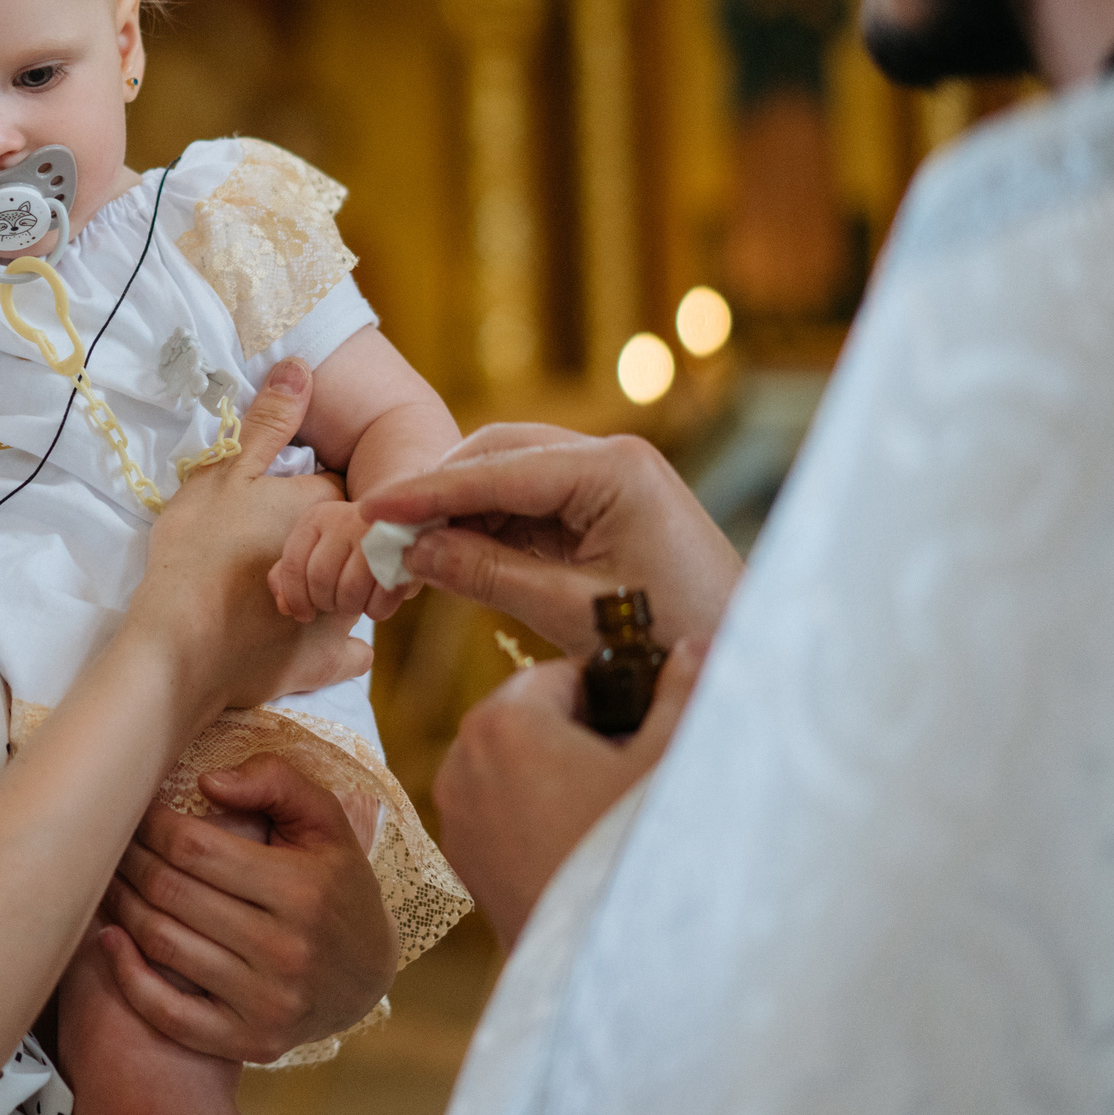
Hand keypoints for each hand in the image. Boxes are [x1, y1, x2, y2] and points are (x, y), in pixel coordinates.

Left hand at [96, 756, 396, 1062]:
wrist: (369, 975)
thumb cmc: (334, 882)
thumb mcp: (325, 819)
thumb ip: (275, 781)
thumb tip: (207, 783)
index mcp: (300, 889)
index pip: (194, 848)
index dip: (151, 825)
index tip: (134, 813)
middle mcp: (286, 949)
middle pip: (170, 893)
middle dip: (129, 860)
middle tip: (112, 843)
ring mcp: (268, 1002)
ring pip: (162, 944)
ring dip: (121, 906)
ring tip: (110, 880)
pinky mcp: (252, 1042)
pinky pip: (169, 1014)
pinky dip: (128, 977)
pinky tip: (110, 939)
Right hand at [143, 361, 367, 708]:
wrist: (178, 646)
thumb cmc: (199, 552)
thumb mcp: (226, 473)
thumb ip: (268, 423)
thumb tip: (302, 364)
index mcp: (326, 507)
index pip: (337, 485)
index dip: (307, 488)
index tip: (276, 497)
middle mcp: (350, 558)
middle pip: (347, 536)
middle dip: (324, 536)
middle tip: (270, 543)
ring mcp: (343, 615)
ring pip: (352, 587)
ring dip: (335, 584)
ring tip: (283, 588)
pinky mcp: (326, 661)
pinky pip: (350, 649)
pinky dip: (340, 646)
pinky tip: (319, 641)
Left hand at [269, 499, 414, 623]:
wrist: (401, 518)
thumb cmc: (348, 541)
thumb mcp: (315, 546)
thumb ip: (289, 574)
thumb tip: (284, 607)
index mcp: (316, 518)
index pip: (293, 564)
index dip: (295, 597)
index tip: (303, 615)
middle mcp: (343, 521)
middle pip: (320, 579)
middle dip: (324, 602)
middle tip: (334, 604)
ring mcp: (375, 536)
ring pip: (349, 591)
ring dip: (349, 608)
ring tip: (353, 603)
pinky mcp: (403, 555)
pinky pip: (381, 599)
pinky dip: (375, 610)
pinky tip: (374, 604)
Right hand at [359, 424, 745, 657]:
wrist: (743, 658)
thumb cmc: (670, 638)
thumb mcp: (569, 611)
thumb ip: (487, 574)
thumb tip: (412, 551)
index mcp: (613, 469)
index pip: (498, 471)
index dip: (427, 492)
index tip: (370, 509)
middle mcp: (611, 457)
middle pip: (498, 456)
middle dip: (439, 493)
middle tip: (383, 534)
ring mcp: (609, 477)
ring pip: (507, 476)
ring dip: (459, 510)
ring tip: (408, 551)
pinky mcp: (603, 506)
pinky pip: (527, 504)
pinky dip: (486, 527)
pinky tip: (450, 555)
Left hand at [432, 639, 705, 945]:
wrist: (615, 966)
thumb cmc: (637, 850)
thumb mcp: (670, 760)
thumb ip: (681, 691)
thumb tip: (693, 644)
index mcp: (503, 721)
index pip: (561, 674)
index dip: (611, 691)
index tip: (645, 719)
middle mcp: (463, 761)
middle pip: (532, 717)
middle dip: (583, 732)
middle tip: (636, 766)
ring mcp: (457, 816)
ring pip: (514, 764)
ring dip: (561, 772)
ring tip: (615, 808)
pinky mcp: (464, 862)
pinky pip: (502, 811)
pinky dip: (538, 813)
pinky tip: (588, 844)